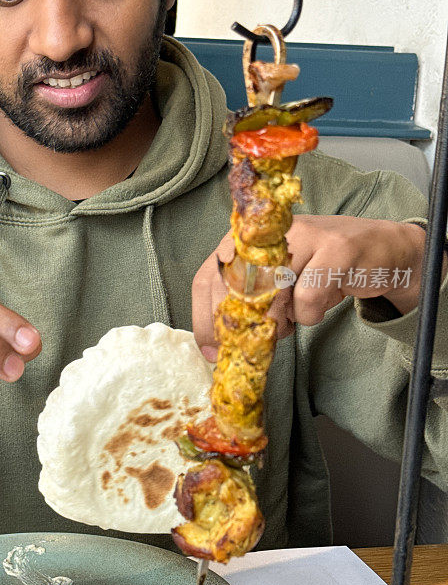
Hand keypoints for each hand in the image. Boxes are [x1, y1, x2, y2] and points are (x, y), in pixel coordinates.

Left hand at [192, 216, 428, 361]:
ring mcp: (303, 237)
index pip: (208, 277)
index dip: (204, 318)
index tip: (211, 351)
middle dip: (242, 327)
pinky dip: (311, 315)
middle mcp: (268, 233)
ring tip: (294, 318)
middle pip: (233, 288)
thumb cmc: (319, 270)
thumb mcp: (277, 285)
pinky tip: (321, 305)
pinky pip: (307, 300)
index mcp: (247, 239)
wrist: (380, 249)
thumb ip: (247, 304)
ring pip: (270, 296)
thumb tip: (216, 346)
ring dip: (280, 322)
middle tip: (253, 347)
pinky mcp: (335, 250)